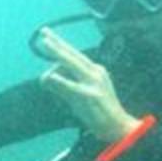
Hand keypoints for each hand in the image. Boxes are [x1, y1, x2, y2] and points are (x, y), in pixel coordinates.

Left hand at [35, 26, 139, 142]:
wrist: (118, 128)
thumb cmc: (98, 113)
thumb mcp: (81, 95)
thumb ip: (64, 86)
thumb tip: (46, 77)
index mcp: (95, 70)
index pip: (75, 55)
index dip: (60, 45)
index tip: (48, 35)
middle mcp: (95, 72)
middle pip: (72, 54)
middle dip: (56, 44)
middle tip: (43, 32)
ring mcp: (92, 83)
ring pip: (70, 64)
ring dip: (54, 61)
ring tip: (44, 64)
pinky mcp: (88, 95)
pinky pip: (69, 86)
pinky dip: (59, 80)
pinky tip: (49, 78)